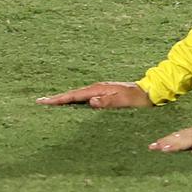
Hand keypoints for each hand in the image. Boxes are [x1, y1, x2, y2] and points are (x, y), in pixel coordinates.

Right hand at [37, 81, 153, 108]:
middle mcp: (98, 88)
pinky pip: (85, 97)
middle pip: (72, 93)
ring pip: (78, 95)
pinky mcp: (104, 93)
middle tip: (39, 102)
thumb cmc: (140, 99)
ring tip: (50, 103)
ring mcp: (101, 90)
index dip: (59, 99)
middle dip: (56, 98)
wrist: (152, 92)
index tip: (43, 101)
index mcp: (100, 89)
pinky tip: (71, 104)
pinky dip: (74, 100)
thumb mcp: (126, 101)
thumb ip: (109, 101)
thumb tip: (91, 101)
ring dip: (64, 99)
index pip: (74, 95)